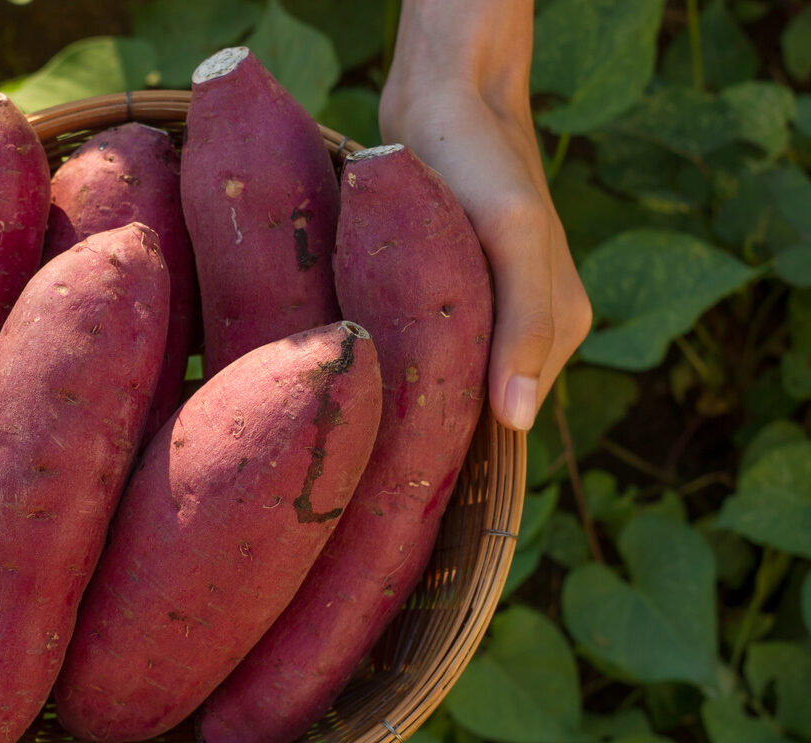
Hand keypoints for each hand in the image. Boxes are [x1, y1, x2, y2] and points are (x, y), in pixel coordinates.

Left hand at [379, 0, 590, 431]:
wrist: (442, 99)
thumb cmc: (481, 163)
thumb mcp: (510, 235)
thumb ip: (525, 323)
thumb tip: (516, 421)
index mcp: (555, 333)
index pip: (505, 428)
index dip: (454, 453)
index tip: (392, 481)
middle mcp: (523, 335)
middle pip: (471, 412)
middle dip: (421, 431)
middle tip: (355, 453)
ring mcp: (484, 317)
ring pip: (440, 385)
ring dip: (399, 398)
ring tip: (349, 418)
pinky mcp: (445, 297)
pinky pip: (420, 351)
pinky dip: (389, 363)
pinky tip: (351, 376)